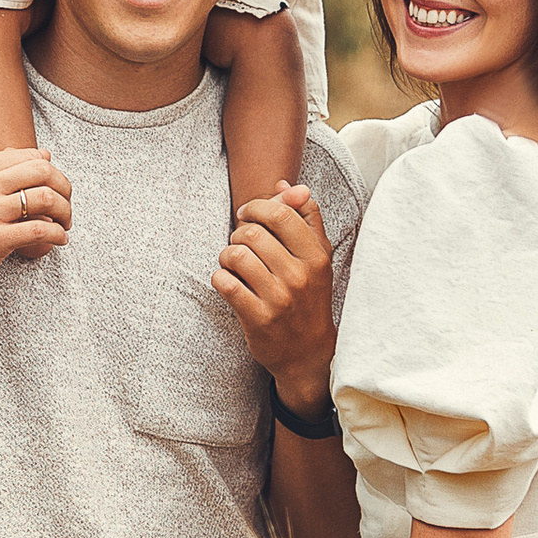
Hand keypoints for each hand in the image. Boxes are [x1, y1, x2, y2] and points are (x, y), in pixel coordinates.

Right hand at [0, 150, 71, 306]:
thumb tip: (43, 154)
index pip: (31, 156)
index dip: (53, 172)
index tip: (57, 190)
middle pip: (43, 172)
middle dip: (64, 189)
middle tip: (66, 207)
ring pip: (46, 199)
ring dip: (65, 213)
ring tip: (64, 225)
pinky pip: (40, 230)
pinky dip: (58, 235)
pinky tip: (59, 240)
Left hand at [212, 184, 335, 414]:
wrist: (309, 352)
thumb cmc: (310, 297)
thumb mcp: (317, 257)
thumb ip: (305, 218)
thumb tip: (285, 185)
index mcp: (316, 256)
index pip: (280, 214)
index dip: (256, 207)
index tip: (248, 215)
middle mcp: (300, 275)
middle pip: (252, 232)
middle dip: (238, 233)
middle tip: (241, 244)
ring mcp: (279, 298)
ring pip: (235, 255)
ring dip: (227, 256)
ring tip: (234, 265)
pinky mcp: (257, 318)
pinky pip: (224, 283)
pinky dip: (221, 278)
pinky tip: (230, 283)